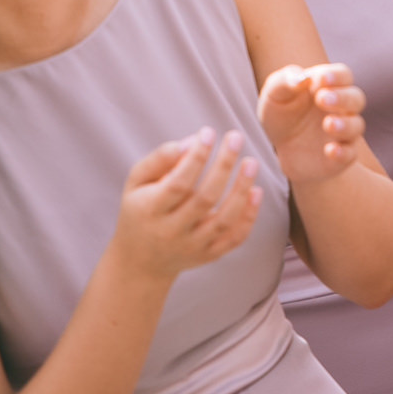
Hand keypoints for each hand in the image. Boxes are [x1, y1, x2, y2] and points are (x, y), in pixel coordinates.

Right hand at [110, 128, 261, 280]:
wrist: (140, 261)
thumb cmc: (140, 208)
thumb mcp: (136, 182)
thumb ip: (159, 159)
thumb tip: (190, 142)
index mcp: (150, 210)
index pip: (177, 183)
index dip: (196, 157)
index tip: (209, 132)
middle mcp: (171, 231)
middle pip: (204, 199)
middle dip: (223, 165)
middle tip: (236, 136)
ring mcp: (192, 246)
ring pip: (223, 220)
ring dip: (241, 190)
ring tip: (251, 162)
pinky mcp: (209, 255)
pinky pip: (234, 238)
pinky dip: (248, 216)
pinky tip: (256, 191)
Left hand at [258, 62, 367, 185]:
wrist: (282, 148)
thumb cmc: (282, 112)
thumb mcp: (274, 93)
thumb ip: (285, 80)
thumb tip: (302, 78)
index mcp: (328, 86)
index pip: (343, 75)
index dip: (335, 75)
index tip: (321, 78)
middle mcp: (341, 108)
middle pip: (355, 98)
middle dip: (342, 98)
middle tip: (322, 99)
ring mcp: (343, 132)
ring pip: (356, 125)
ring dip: (345, 124)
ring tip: (327, 124)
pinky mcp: (340, 156)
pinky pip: (349, 154)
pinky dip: (343, 152)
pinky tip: (329, 150)